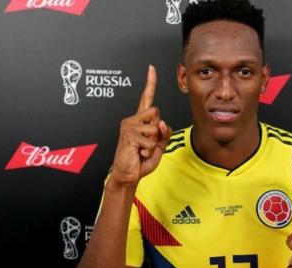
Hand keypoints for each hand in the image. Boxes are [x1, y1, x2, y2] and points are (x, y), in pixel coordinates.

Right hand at [110, 65, 171, 186]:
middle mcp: (133, 120)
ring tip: (141, 150)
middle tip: (146, 144)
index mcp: (140, 121)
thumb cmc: (141, 160)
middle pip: (157, 114)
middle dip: (158, 131)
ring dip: (153, 144)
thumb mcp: (158, 146)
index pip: (146, 99)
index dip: (150, 83)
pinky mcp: (128, 134)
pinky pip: (150, 141)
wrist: (128, 175)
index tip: (151, 69)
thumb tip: (162, 123)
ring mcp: (129, 125)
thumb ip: (164, 134)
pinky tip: (138, 153)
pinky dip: (149, 151)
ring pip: (155, 128)